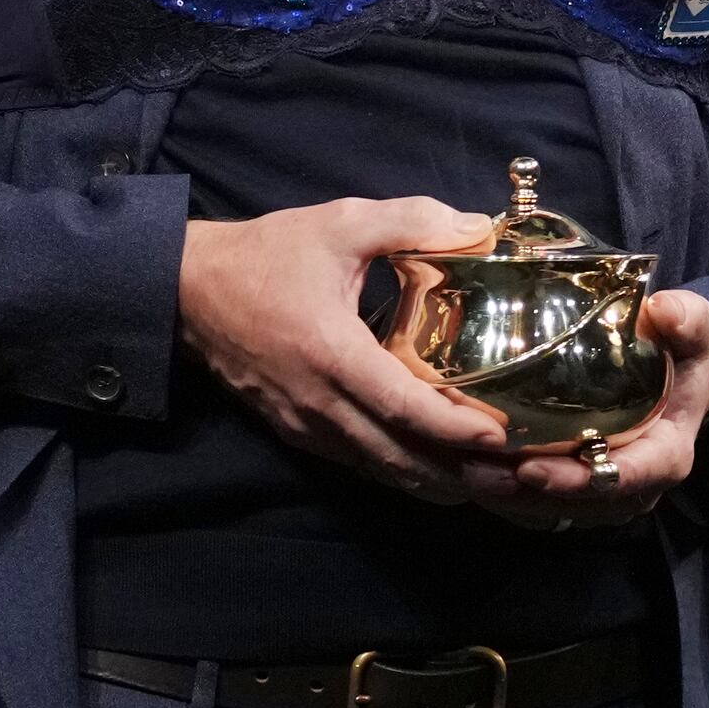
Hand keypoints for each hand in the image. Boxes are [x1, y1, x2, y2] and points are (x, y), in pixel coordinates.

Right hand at [177, 198, 510, 499]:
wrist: (188, 292)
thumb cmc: (267, 255)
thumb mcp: (340, 223)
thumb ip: (410, 221)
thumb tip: (478, 228)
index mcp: (332, 353)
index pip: (400, 405)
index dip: (451, 427)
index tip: (499, 437)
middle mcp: (320, 404)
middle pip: (400, 457)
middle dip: (462, 474)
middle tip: (519, 478)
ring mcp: (307, 427)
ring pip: (382, 470)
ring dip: (439, 483)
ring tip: (495, 486)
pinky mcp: (299, 434)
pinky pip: (361, 465)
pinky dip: (406, 473)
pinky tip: (442, 473)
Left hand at [457, 288, 708, 529]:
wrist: (676, 373)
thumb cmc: (681, 351)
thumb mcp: (694, 330)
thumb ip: (687, 320)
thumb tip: (664, 308)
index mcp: (665, 455)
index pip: (622, 479)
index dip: (577, 480)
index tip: (530, 468)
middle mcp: (633, 486)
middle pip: (573, 502)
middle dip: (521, 492)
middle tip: (471, 469)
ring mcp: (603, 493)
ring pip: (549, 509)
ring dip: (502, 496)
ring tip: (456, 468)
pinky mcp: (575, 491)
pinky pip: (535, 504)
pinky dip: (500, 492)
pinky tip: (461, 468)